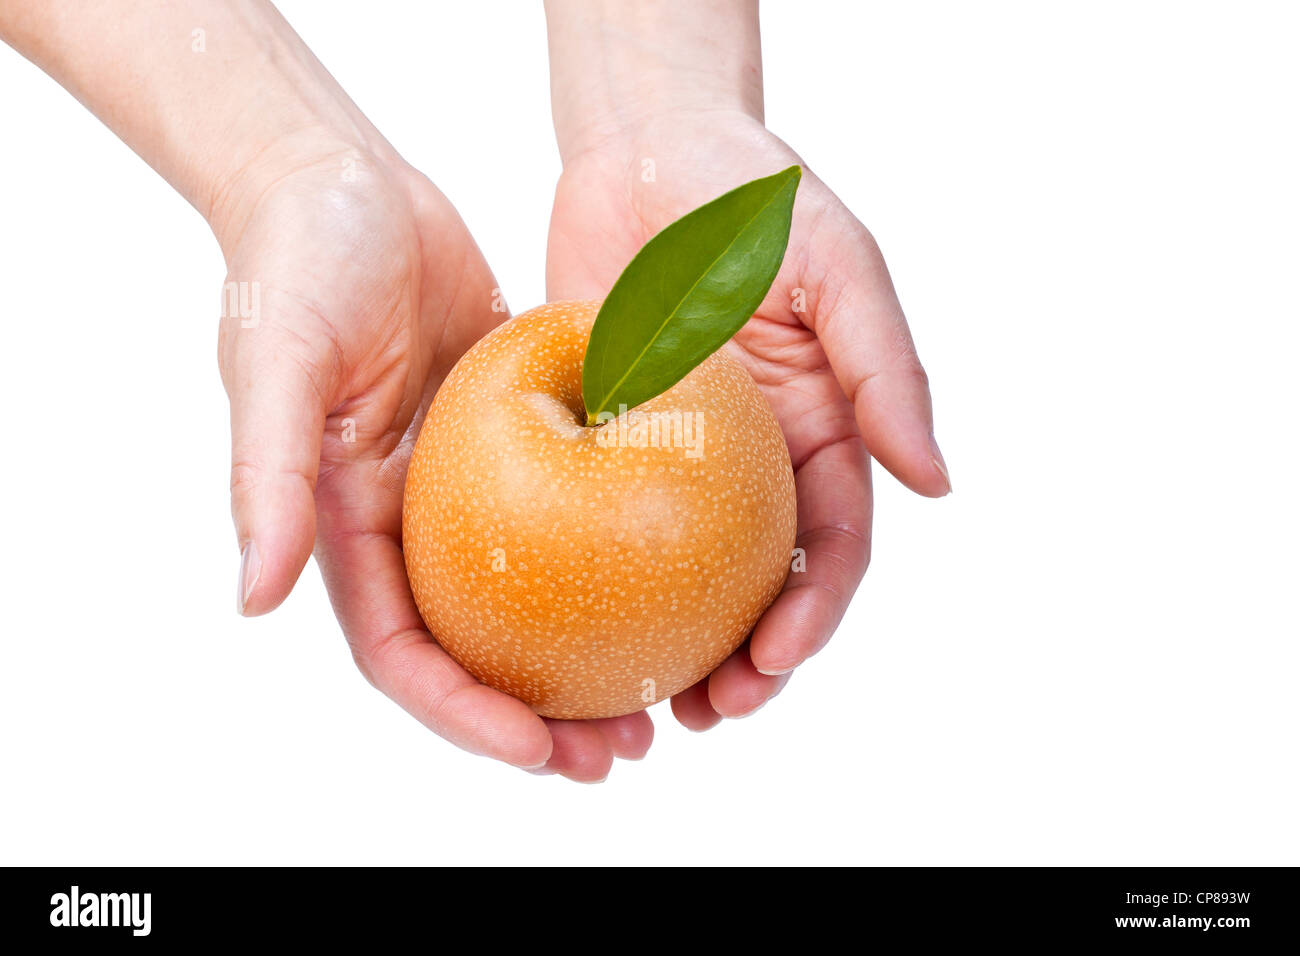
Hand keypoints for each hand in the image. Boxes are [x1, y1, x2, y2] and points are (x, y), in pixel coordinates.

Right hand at [217, 146, 652, 780]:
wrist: (348, 182)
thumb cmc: (297, 263)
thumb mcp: (278, 364)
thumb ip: (268, 475)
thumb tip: (254, 600)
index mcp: (348, 528)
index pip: (404, 653)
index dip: (463, 716)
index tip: (539, 753)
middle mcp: (412, 523)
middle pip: (480, 650)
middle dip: (539, 719)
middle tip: (617, 756)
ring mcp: (470, 486)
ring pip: (537, 597)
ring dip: (590, 658)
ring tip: (662, 703)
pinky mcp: (518, 437)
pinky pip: (575, 511)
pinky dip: (618, 556)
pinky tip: (680, 578)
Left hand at [546, 108, 949, 729]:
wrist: (641, 146)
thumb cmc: (751, 194)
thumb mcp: (836, 266)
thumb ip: (885, 368)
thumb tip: (938, 482)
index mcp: (816, 431)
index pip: (831, 546)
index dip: (814, 612)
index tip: (776, 658)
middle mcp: (747, 461)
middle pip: (756, 585)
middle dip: (748, 662)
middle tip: (711, 712)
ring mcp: (671, 459)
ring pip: (677, 579)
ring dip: (672, 648)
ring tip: (646, 707)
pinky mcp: (599, 441)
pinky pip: (592, 525)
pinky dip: (589, 585)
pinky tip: (563, 630)